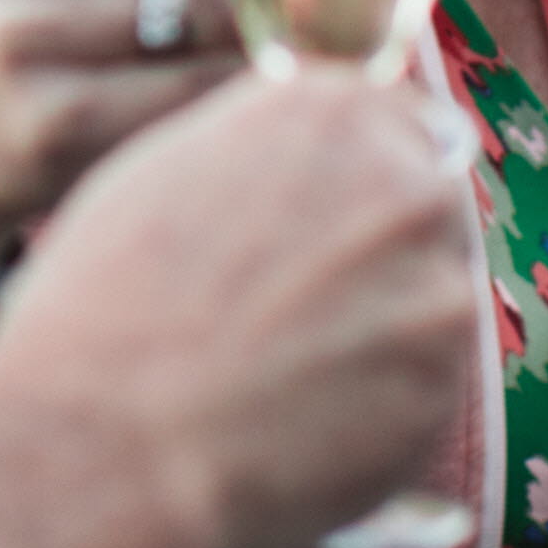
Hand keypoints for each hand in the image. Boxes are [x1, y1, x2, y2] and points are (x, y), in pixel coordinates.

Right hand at [0, 65, 474, 547]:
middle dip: (383, 252)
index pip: (398, 120)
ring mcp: (436, 282)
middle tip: (306, 311)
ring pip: (431, 298)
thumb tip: (307, 157)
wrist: (102, 438)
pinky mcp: (445, 382)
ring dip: (384, 330)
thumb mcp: (175, 164)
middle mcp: (404, 180)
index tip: (338, 222)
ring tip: (288, 374)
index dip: (365, 178)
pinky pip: (423, 385)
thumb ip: (266, 144)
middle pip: (426, 207)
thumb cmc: (106, 306)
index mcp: (332, 109)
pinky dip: (380, 406)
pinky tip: (302, 421)